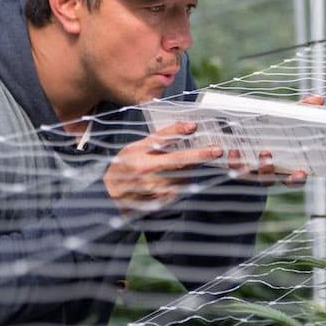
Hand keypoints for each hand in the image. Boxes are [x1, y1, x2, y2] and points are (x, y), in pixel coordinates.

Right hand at [104, 121, 221, 212]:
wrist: (109, 195)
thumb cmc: (123, 168)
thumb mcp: (134, 148)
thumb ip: (155, 141)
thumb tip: (182, 130)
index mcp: (138, 153)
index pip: (160, 139)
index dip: (177, 131)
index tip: (193, 126)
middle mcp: (144, 170)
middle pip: (176, 161)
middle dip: (199, 155)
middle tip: (216, 150)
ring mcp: (152, 187)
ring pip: (182, 177)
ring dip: (192, 170)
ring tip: (191, 165)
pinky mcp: (158, 200)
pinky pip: (179, 189)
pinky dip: (184, 182)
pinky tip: (180, 178)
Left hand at [228, 94, 325, 186]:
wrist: (246, 134)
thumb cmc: (274, 130)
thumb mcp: (288, 121)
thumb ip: (301, 112)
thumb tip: (318, 100)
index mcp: (285, 167)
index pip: (294, 178)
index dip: (297, 178)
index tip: (301, 173)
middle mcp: (267, 173)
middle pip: (268, 178)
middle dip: (266, 168)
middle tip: (266, 152)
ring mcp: (249, 171)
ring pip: (247, 175)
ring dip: (242, 164)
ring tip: (239, 149)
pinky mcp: (235, 166)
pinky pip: (232, 167)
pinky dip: (232, 158)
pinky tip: (231, 148)